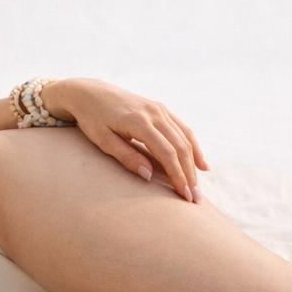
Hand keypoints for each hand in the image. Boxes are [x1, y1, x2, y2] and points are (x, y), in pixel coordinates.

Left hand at [43, 77, 208, 201]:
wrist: (90, 93)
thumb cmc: (92, 119)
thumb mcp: (103, 140)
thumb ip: (126, 157)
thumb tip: (149, 176)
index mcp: (139, 122)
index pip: (166, 153)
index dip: (177, 175)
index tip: (183, 195)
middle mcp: (154, 112)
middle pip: (180, 147)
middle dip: (189, 174)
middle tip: (194, 199)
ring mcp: (160, 109)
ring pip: (185, 138)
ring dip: (194, 163)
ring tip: (197, 186)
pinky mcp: (161, 108)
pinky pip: (182, 129)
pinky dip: (193, 146)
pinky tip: (200, 164)